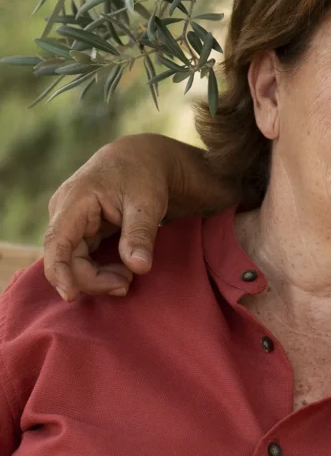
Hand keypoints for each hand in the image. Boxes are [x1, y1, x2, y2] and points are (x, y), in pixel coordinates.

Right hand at [44, 134, 170, 302]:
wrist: (144, 160)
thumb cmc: (144, 176)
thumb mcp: (147, 203)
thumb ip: (141, 234)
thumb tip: (138, 267)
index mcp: (74, 202)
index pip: (57, 242)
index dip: (60, 271)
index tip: (71, 295)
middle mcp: (66, 214)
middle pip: (66, 259)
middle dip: (94, 279)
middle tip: (127, 284)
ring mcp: (72, 223)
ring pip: (74, 262)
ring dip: (99, 277)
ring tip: (128, 278)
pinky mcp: (82, 232)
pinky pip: (83, 259)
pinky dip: (101, 271)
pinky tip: (122, 272)